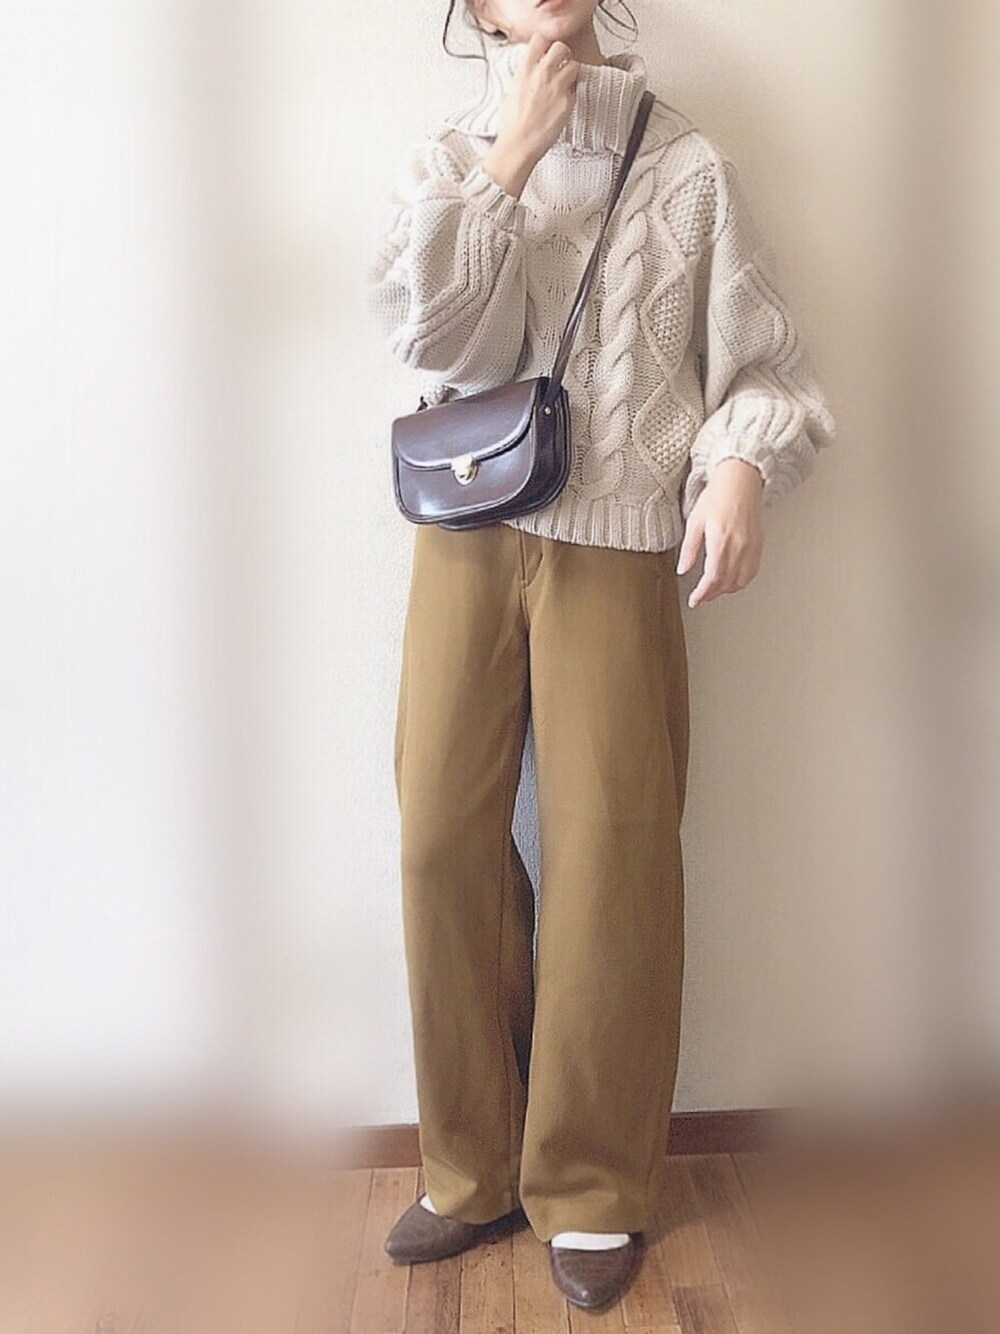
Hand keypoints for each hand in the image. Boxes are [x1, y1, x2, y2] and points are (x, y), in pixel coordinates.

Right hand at [482, 33, 577, 193]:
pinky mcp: (568, 103)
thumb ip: (521, 80)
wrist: (518, 145)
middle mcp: (543, 74)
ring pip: (574, 65)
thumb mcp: (509, 95)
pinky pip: (576, 90)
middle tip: (561, 64)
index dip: (544, 44)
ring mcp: (557, 88)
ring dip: (571, 72)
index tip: (545, 51)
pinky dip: (572, 94)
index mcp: (525, 70)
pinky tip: (564, 103)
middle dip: (563, 55)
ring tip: (566, 83)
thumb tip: (526, 77)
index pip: (539, 39)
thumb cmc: (511, 126)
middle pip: (561, 47)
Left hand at [676, 459, 764, 607]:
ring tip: (714, 591)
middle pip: (726, 582)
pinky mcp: (759, 545)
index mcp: (721, 542)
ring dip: (726, 590)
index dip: (703, 594)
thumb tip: (683, 569)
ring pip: (741, 580)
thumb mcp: (695, 521)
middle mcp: (739, 547)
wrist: (741, 480)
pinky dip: (742, 582)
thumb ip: (689, 548)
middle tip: (701, 597)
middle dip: (712, 594)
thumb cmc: (718, 496)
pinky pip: (752, 571)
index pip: (712, 578)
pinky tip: (732, 582)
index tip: (694, 601)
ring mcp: (751, 547)